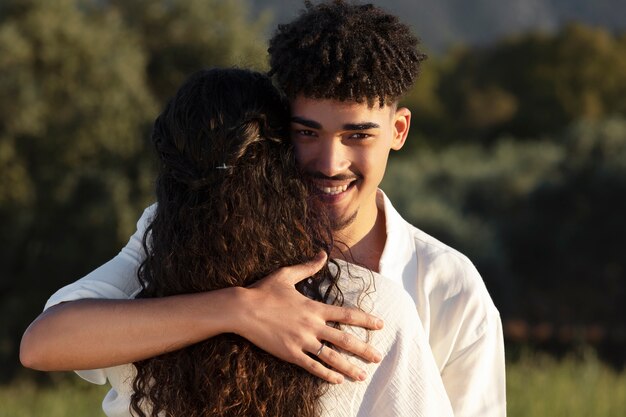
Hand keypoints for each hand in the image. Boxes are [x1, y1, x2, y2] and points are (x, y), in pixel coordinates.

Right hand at [235, 252, 383, 383]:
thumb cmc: (263, 290)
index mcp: (314, 307)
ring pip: (331, 357)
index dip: (365, 320)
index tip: (380, 325)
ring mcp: (301, 341)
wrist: (242, 309)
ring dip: (349, 367)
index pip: (347, 314)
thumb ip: (308, 266)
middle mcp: (312, 326)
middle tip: (378, 358)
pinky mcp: (290, 354)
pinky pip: (312, 366)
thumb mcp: (287, 274)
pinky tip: (337, 380)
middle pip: (344, 340)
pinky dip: (326, 374)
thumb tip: (323, 254)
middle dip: (364, 350)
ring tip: (363, 375)